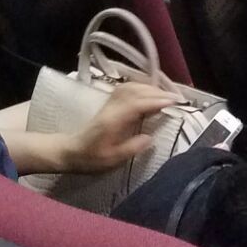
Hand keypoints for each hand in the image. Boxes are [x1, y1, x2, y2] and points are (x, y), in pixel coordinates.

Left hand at [63, 82, 177, 173]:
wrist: (70, 152)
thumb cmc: (91, 158)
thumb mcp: (111, 160)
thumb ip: (131, 148)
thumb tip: (150, 138)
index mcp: (112, 121)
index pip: (137, 104)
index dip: (155, 101)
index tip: (173, 102)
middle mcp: (112, 108)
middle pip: (136, 92)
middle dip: (158, 93)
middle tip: (176, 99)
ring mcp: (109, 103)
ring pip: (132, 87)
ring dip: (150, 88)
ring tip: (166, 95)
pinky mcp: (109, 102)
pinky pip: (127, 88)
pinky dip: (141, 87)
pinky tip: (149, 92)